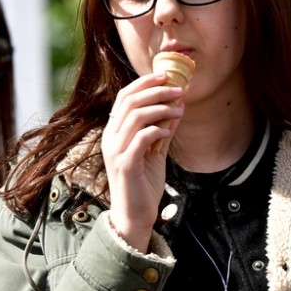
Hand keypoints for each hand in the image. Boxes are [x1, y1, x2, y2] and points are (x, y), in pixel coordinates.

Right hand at [101, 72, 183, 250]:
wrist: (135, 215)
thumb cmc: (143, 184)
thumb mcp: (155, 152)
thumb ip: (163, 130)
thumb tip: (177, 108)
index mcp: (114, 132)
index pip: (124, 97)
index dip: (144, 83)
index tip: (166, 76)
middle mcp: (110, 138)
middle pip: (129, 101)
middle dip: (155, 91)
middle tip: (178, 89)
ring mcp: (115, 151)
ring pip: (135, 117)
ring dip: (161, 109)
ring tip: (179, 110)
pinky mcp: (125, 165)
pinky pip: (140, 139)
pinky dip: (157, 130)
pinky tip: (170, 131)